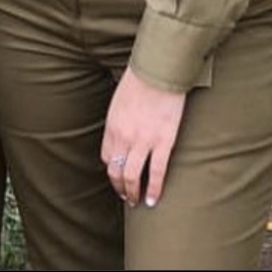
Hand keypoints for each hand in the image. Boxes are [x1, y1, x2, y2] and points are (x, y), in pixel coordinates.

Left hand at [101, 68, 187, 208]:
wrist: (159, 70)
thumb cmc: (141, 80)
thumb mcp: (120, 100)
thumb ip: (120, 119)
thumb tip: (123, 132)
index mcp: (112, 126)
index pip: (107, 157)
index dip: (112, 170)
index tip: (119, 176)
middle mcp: (123, 137)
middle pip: (116, 172)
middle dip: (120, 187)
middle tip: (127, 196)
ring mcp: (143, 141)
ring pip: (132, 176)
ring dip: (133, 193)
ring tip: (138, 201)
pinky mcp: (163, 142)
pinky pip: (156, 172)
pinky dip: (154, 189)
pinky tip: (154, 199)